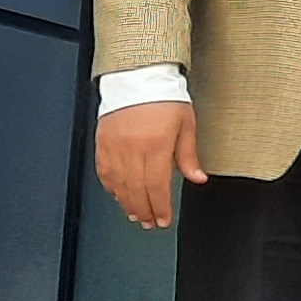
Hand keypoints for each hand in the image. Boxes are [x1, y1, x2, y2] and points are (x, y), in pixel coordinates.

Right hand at [97, 101, 205, 229]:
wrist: (138, 77)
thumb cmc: (165, 98)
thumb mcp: (186, 124)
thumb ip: (188, 155)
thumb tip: (198, 178)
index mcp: (156, 145)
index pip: (158, 186)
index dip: (160, 207)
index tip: (163, 220)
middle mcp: (133, 148)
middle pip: (137, 190)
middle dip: (144, 210)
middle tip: (149, 223)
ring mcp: (114, 147)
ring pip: (119, 184)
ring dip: (127, 203)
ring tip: (135, 214)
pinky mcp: (102, 143)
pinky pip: (104, 172)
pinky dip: (111, 187)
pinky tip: (118, 195)